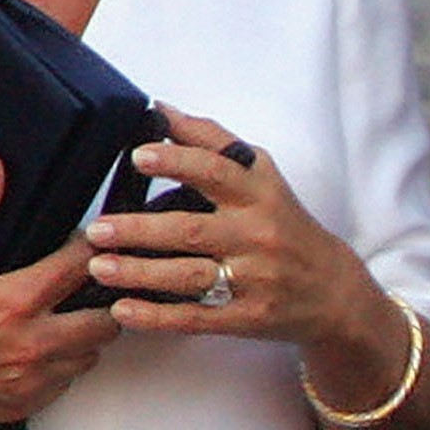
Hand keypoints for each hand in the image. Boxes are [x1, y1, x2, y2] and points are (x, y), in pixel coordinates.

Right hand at [0, 150, 120, 429]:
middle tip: (94, 279)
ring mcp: (29, 382)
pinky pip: (64, 384)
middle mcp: (33, 345)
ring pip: (90, 355)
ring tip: (71, 310)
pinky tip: (46, 345)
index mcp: (17, 302)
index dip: (98, 247)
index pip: (85, 266)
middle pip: (106, 319)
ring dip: (88, 332)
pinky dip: (64, 364)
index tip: (97, 237)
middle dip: (106, 296)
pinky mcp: (20, 407)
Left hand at [83, 106, 384, 353]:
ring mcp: (252, 279)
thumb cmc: (286, 224)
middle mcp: (256, 234)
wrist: (331, 290)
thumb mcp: (262, 176)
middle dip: (139, 229)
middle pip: (191, 230)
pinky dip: (157, 316)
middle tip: (98, 228)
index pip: (216, 171)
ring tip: (99, 265)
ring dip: (139, 272)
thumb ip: (213, 143)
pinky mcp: (246, 318)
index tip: (139, 155)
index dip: (177, 161)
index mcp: (259, 194)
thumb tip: (163, 111)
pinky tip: (124, 310)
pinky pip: (195, 318)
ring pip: (188, 276)